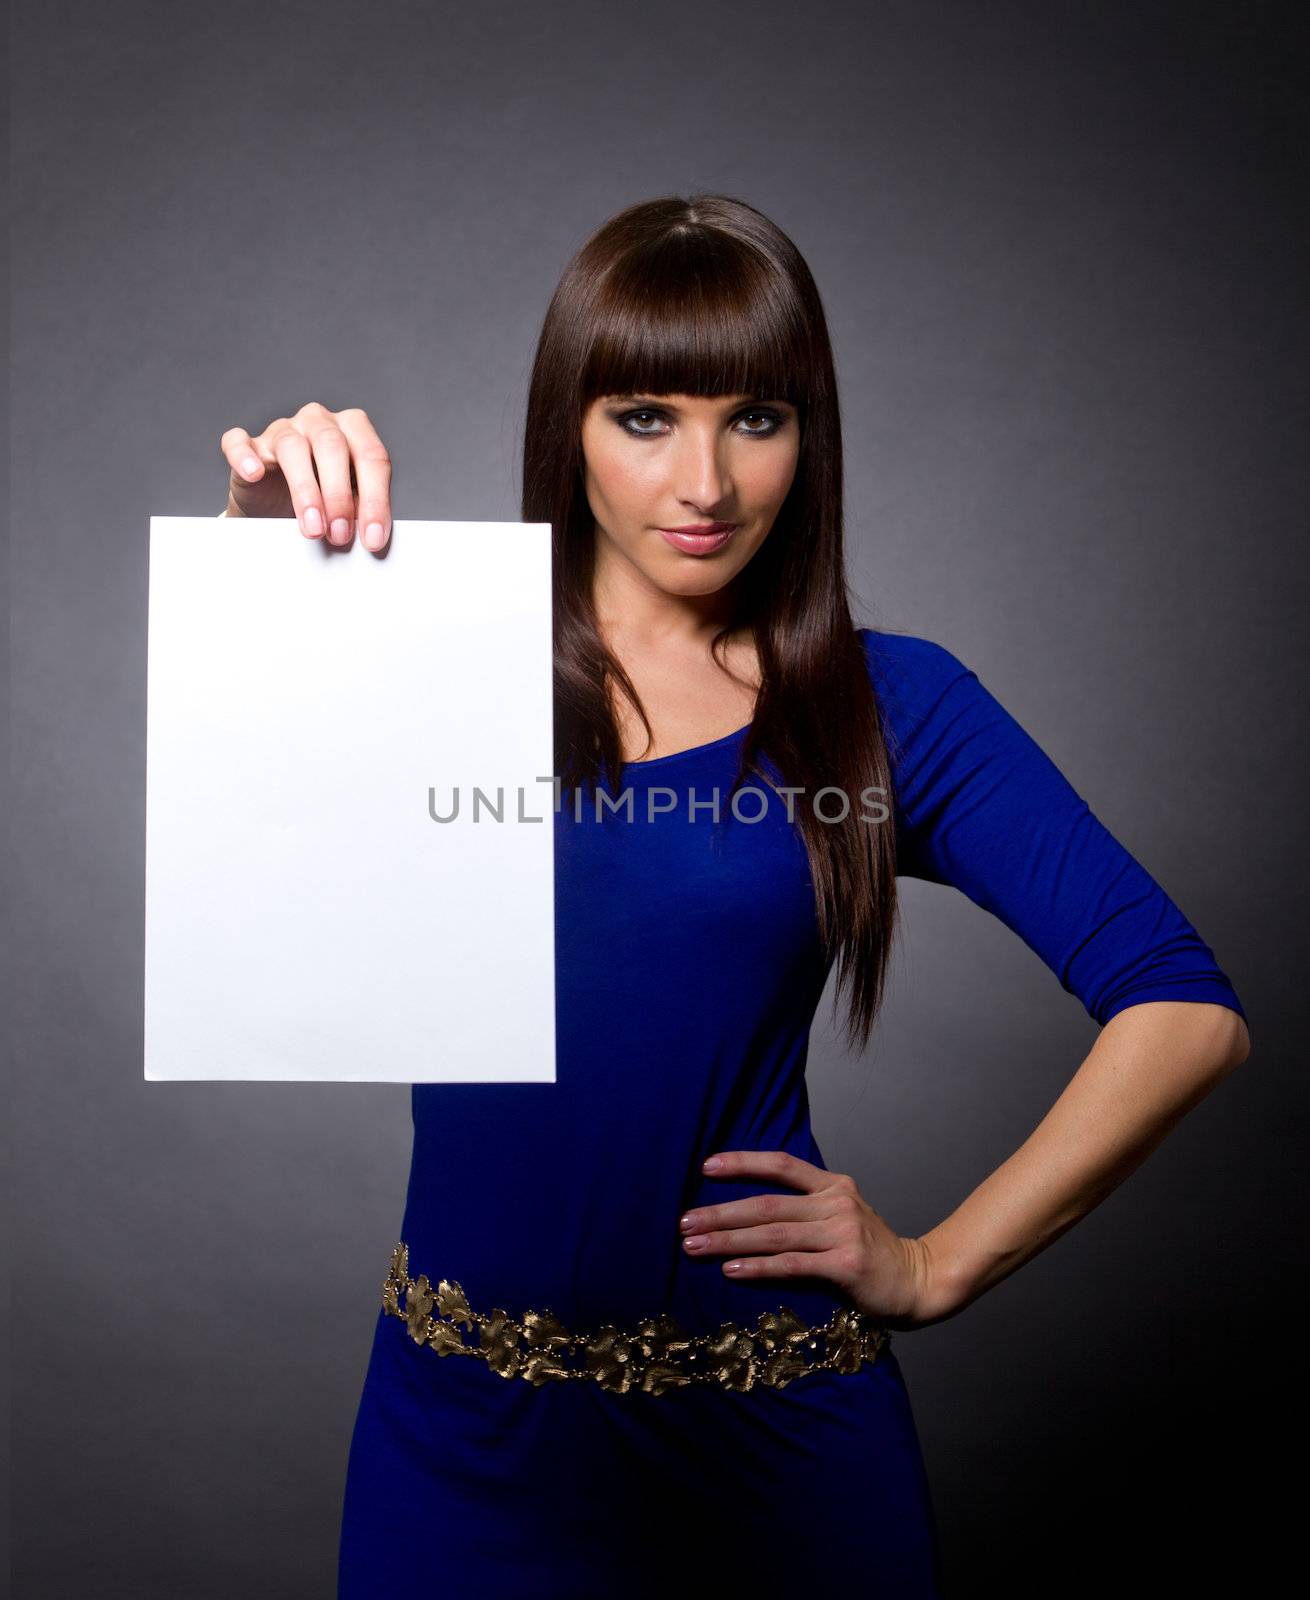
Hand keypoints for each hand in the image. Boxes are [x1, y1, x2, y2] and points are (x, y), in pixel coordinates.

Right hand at [217, 401, 393, 551]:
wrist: (280, 510)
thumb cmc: (325, 503)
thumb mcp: (352, 506)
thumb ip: (363, 512)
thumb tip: (374, 535)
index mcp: (354, 431)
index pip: (372, 457)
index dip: (375, 499)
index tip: (373, 539)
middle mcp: (320, 422)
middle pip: (333, 446)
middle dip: (339, 496)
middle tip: (340, 535)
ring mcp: (283, 430)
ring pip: (293, 447)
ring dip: (305, 490)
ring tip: (313, 529)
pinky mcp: (250, 446)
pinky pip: (240, 442)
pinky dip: (245, 457)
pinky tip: (255, 474)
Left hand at [680, 1149, 958, 1331]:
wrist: (918, 1281)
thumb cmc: (870, 1254)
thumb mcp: (841, 1219)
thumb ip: (804, 1212)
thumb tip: (746, 1214)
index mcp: (833, 1187)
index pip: (781, 1165)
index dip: (743, 1163)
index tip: (707, 1167)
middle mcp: (836, 1204)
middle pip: (767, 1204)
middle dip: (720, 1213)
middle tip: (684, 1222)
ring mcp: (842, 1233)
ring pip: (773, 1234)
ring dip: (728, 1241)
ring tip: (695, 1247)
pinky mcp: (846, 1265)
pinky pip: (792, 1264)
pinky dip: (758, 1267)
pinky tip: (732, 1270)